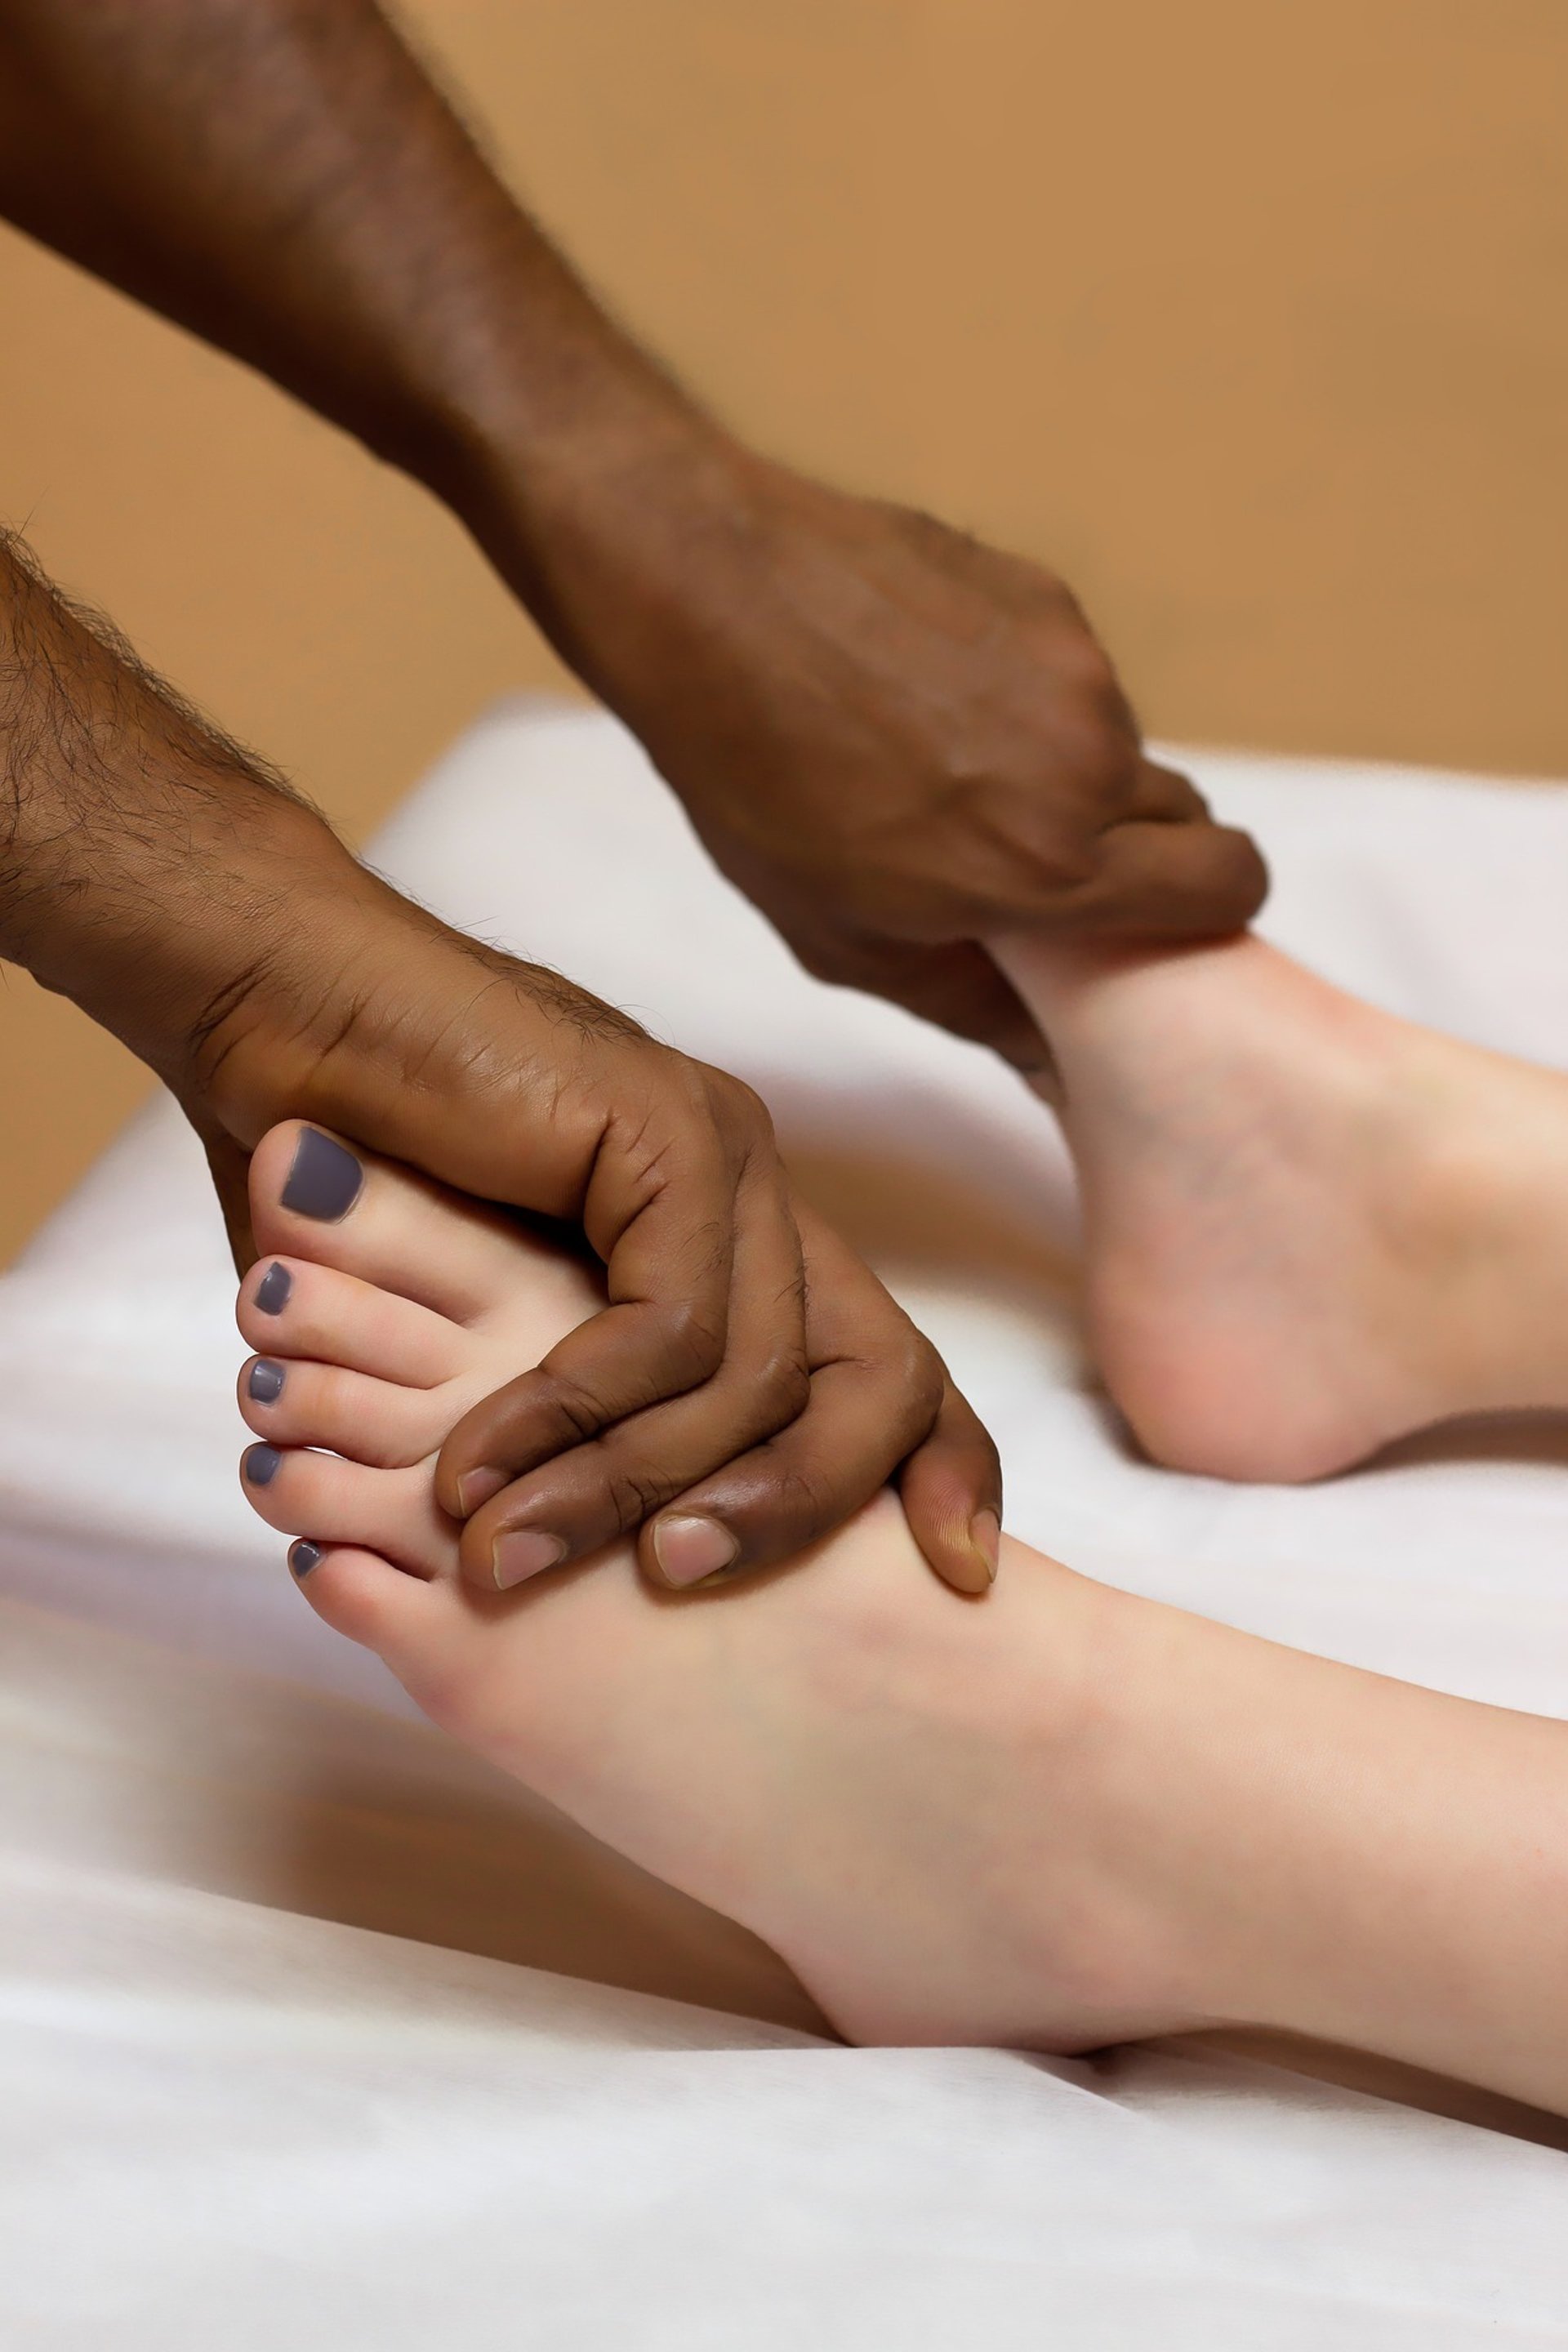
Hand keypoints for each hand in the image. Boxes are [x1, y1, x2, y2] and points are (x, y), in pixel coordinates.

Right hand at [185, 848, 1000, 1597]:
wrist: (275, 1007)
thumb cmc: (353, 1177)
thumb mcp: (479, 1335)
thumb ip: (557, 1426)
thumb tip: (561, 1565)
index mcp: (740, 1240)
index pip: (893, 1368)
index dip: (941, 1472)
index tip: (957, 1577)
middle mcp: (756, 1197)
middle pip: (880, 1380)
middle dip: (804, 1512)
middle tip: (675, 1582)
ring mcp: (723, 1153)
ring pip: (762, 1377)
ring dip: (627, 1490)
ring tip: (504, 1552)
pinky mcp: (666, 1131)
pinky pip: (673, 1324)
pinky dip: (577, 1412)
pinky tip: (479, 1458)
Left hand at [532, 439, 1267, 1069]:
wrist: (709, 596)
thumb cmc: (755, 783)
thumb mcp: (841, 939)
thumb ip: (967, 1003)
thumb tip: (1050, 1056)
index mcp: (1048, 866)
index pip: (1228, 886)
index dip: (1209, 908)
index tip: (1155, 916)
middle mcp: (1086, 764)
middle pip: (1186, 820)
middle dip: (1134, 849)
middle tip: (1035, 855)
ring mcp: (1074, 669)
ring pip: (1120, 744)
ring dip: (1066, 769)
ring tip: (946, 764)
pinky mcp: (1047, 598)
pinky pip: (1072, 673)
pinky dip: (1025, 695)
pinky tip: (928, 690)